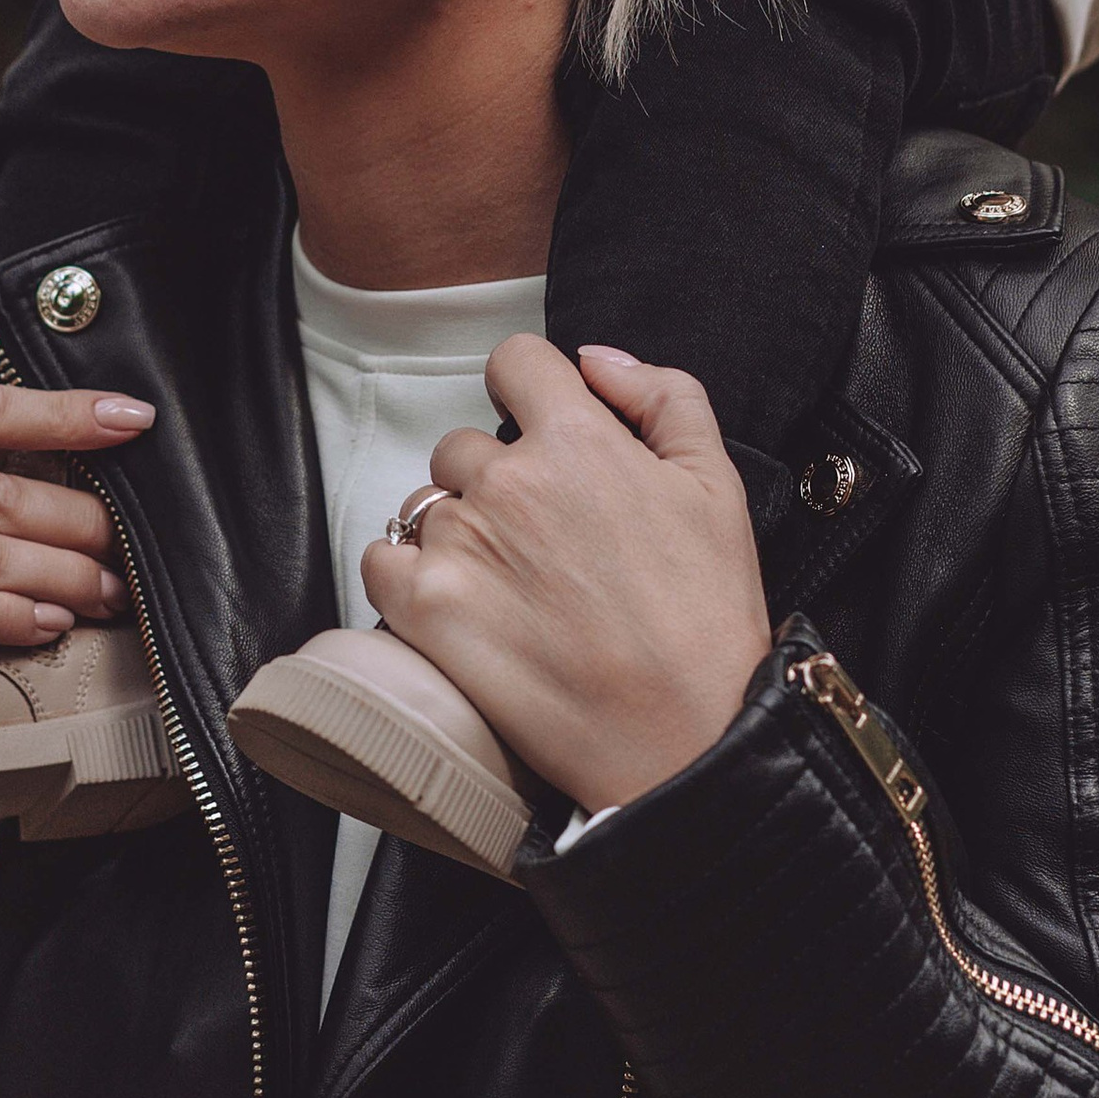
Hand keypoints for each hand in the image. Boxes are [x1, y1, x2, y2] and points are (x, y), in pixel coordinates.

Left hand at [361, 338, 769, 816]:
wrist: (684, 737)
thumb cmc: (707, 617)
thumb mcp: (718, 483)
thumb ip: (664, 396)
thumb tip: (596, 360)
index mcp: (576, 440)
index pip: (514, 361)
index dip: (528, 389)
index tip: (538, 429)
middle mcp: (507, 483)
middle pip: (466, 445)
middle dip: (498, 479)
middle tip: (543, 542)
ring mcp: (459, 546)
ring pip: (426, 504)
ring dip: (457, 531)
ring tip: (510, 587)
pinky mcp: (424, 611)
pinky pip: (380, 560)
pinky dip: (405, 575)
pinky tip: (455, 603)